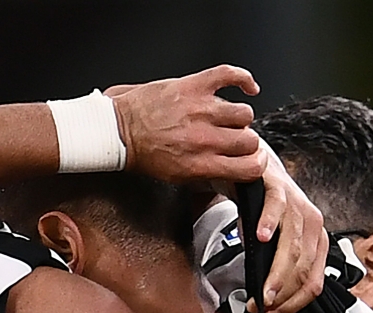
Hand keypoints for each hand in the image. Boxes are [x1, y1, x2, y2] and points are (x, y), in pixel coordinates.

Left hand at [108, 64, 264, 182]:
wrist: (117, 131)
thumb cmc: (142, 152)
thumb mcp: (175, 176)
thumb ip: (206, 174)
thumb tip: (230, 172)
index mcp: (200, 164)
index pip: (250, 168)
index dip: (255, 164)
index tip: (251, 160)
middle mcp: (204, 138)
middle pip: (250, 140)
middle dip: (245, 141)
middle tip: (233, 138)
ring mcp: (200, 110)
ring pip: (244, 113)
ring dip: (238, 117)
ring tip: (225, 118)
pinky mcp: (194, 86)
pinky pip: (231, 76)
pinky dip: (244, 80)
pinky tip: (246, 88)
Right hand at [249, 139, 326, 312]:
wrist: (254, 167)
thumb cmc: (262, 208)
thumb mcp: (276, 241)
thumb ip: (277, 265)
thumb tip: (268, 299)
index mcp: (317, 240)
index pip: (313, 282)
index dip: (294, 303)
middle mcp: (312, 223)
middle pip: (303, 268)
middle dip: (283, 293)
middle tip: (262, 308)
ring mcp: (296, 204)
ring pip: (292, 246)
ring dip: (277, 273)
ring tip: (262, 292)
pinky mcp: (277, 186)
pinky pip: (276, 207)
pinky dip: (268, 223)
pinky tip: (258, 238)